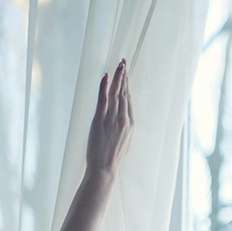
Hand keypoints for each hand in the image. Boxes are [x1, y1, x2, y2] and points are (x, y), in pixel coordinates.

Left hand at [86, 59, 133, 175]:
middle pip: (124, 93)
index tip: (126, 74)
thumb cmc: (112, 157)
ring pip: (116, 93)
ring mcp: (113, 119)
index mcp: (130, 124)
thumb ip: (123, 127)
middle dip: (125, 76)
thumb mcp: (123, 141)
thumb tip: (121, 118)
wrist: (105, 168)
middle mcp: (124, 119)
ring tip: (119, 64)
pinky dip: (104, 87)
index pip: (128, 99)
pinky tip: (106, 76)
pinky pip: (103, 99)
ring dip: (118, 77)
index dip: (127, 85)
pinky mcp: (100, 120)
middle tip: (124, 62)